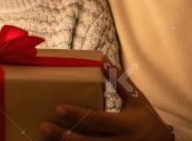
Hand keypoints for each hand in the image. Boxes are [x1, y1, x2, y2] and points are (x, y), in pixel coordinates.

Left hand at [39, 58, 173, 140]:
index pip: (98, 120)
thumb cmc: (148, 120)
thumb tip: (102, 59)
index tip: (58, 108)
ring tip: (45, 138)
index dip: (78, 115)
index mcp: (126, 125)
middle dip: (64, 136)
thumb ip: (119, 81)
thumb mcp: (137, 100)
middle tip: (43, 126)